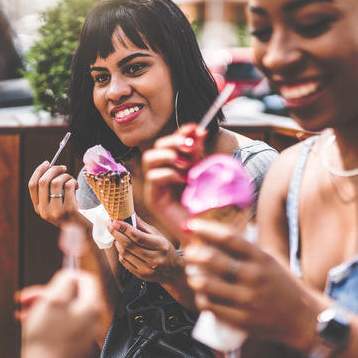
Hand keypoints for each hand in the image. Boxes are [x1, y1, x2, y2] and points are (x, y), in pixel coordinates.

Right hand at [20, 270, 103, 357]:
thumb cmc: (46, 339)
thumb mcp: (52, 300)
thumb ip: (64, 281)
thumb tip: (70, 274)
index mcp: (91, 307)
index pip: (88, 279)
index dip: (69, 275)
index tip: (54, 280)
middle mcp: (93, 319)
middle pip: (73, 295)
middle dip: (49, 293)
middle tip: (32, 297)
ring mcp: (85, 331)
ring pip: (65, 309)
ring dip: (45, 306)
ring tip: (27, 312)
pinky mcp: (75, 341)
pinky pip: (63, 322)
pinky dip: (48, 319)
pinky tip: (33, 322)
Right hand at [28, 161, 79, 225]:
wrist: (83, 230)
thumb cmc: (71, 212)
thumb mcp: (55, 204)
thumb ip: (49, 190)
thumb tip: (49, 167)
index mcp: (39, 208)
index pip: (32, 185)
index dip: (38, 171)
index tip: (47, 163)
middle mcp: (44, 211)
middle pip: (43, 181)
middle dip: (54, 170)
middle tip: (63, 168)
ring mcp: (56, 211)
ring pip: (56, 182)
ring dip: (66, 176)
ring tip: (72, 180)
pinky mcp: (69, 210)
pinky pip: (68, 186)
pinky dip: (73, 181)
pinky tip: (76, 187)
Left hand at [108, 216, 184, 283]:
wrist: (173, 271)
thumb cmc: (165, 249)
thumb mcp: (159, 235)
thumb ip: (143, 226)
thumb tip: (130, 215)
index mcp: (161, 245)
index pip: (138, 237)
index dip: (124, 228)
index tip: (115, 221)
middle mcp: (154, 259)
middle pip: (129, 245)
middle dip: (116, 233)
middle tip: (109, 225)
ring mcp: (147, 269)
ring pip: (124, 254)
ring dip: (117, 242)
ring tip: (117, 235)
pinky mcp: (141, 275)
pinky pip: (124, 262)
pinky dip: (120, 252)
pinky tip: (122, 246)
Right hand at [142, 123, 206, 237]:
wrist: (208, 230)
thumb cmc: (207, 203)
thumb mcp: (205, 171)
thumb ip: (199, 153)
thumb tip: (198, 130)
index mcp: (176, 165)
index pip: (171, 141)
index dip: (181, 132)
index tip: (196, 127)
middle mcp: (164, 173)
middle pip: (157, 146)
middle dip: (173, 141)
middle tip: (190, 146)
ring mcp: (157, 186)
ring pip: (149, 158)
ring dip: (168, 156)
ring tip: (185, 165)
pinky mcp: (154, 198)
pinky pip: (153, 178)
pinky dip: (169, 174)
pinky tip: (184, 180)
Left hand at [183, 218, 319, 349]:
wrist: (303, 318)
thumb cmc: (282, 285)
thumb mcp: (270, 260)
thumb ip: (246, 249)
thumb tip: (212, 235)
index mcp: (261, 258)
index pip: (229, 238)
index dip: (206, 229)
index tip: (190, 225)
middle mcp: (254, 277)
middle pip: (213, 259)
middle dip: (194, 253)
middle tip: (188, 252)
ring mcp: (246, 299)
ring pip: (206, 284)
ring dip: (193, 277)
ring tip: (192, 274)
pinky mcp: (241, 319)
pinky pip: (211, 306)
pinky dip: (201, 298)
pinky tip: (202, 294)